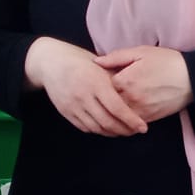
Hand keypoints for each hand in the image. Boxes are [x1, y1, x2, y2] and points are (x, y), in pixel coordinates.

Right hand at [26, 37, 146, 136]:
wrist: (51, 62)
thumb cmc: (81, 61)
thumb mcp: (102, 66)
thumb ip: (118, 81)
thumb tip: (138, 96)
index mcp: (95, 82)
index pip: (117, 108)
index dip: (131, 120)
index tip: (143, 127)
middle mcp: (83, 95)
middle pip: (107, 122)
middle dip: (124, 130)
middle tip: (135, 131)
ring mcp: (72, 105)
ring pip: (96, 128)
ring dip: (112, 133)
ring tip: (123, 131)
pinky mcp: (65, 112)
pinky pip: (85, 127)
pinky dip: (98, 130)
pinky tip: (107, 128)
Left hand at [99, 46, 192, 122]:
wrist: (192, 78)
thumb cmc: (167, 62)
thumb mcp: (141, 52)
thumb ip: (117, 57)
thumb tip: (96, 61)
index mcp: (125, 80)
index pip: (102, 85)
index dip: (100, 82)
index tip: (100, 79)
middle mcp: (130, 98)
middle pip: (107, 102)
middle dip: (104, 98)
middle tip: (101, 94)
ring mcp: (139, 110)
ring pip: (117, 115)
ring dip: (113, 111)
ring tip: (112, 104)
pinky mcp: (149, 118)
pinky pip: (130, 122)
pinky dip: (125, 119)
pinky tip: (124, 113)